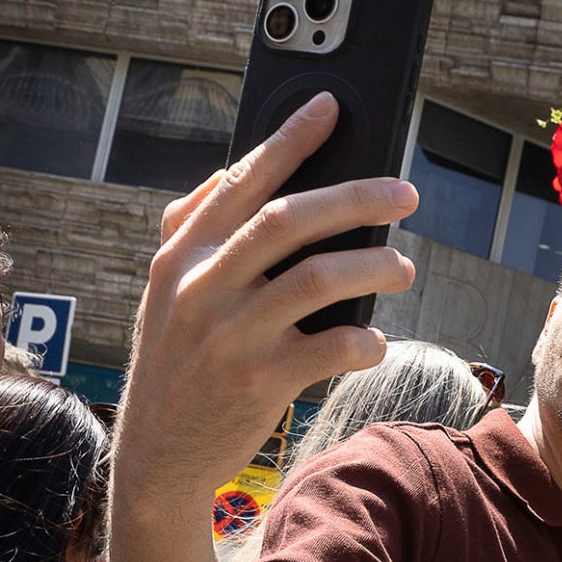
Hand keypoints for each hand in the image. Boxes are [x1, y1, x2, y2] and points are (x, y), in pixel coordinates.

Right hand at [113, 93, 417, 504]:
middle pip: (289, 219)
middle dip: (356, 197)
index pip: (241, 180)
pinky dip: (365, 339)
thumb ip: (193, 229)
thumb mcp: (165, 291)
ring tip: (402, 269)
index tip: (330, 107)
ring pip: (319, 278)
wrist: (156, 454)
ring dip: (374, 266)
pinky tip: (374, 340)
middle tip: (405, 195)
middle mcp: (202, 287)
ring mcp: (230, 335)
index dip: (289, 139)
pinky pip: (332, 347)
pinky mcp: (258, 382)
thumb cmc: (177, 361)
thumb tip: (236, 169)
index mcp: (182, 255)